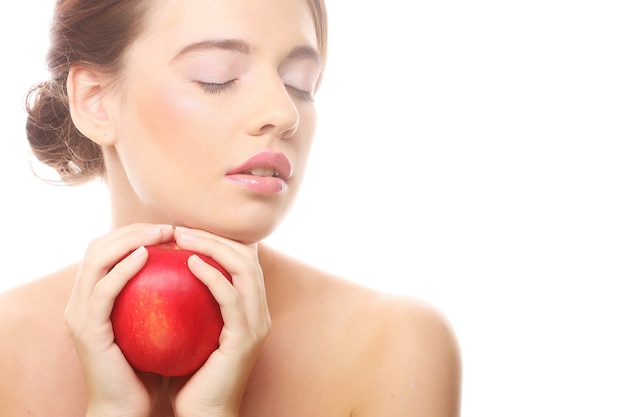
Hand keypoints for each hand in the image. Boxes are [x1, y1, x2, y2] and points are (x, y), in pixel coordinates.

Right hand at [64, 223, 174, 416]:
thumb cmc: (146, 368)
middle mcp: (79, 302)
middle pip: (97, 247)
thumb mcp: (151, 326)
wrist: (126, 409)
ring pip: (96, 260)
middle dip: (132, 230)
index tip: (169, 230)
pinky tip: (146, 257)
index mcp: (91, 298)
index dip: (133, 233)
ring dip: (129, 240)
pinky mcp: (87, 330)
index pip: (105, 250)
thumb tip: (191, 270)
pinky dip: (124, 268)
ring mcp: (79, 315)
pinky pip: (104, 290)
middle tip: (168, 227)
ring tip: (161, 234)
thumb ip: (158, 299)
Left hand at [167, 227, 270, 416]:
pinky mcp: (246, 338)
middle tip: (179, 230)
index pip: (241, 260)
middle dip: (215, 236)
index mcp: (249, 307)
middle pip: (247, 256)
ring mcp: (256, 323)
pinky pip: (232, 297)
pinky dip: (214, 275)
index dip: (217, 239)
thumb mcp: (191, 330)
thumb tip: (161, 274)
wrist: (204, 414)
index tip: (182, 232)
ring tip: (182, 239)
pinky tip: (190, 264)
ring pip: (245, 269)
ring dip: (214, 248)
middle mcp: (259, 311)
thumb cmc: (190, 374)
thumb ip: (188, 304)